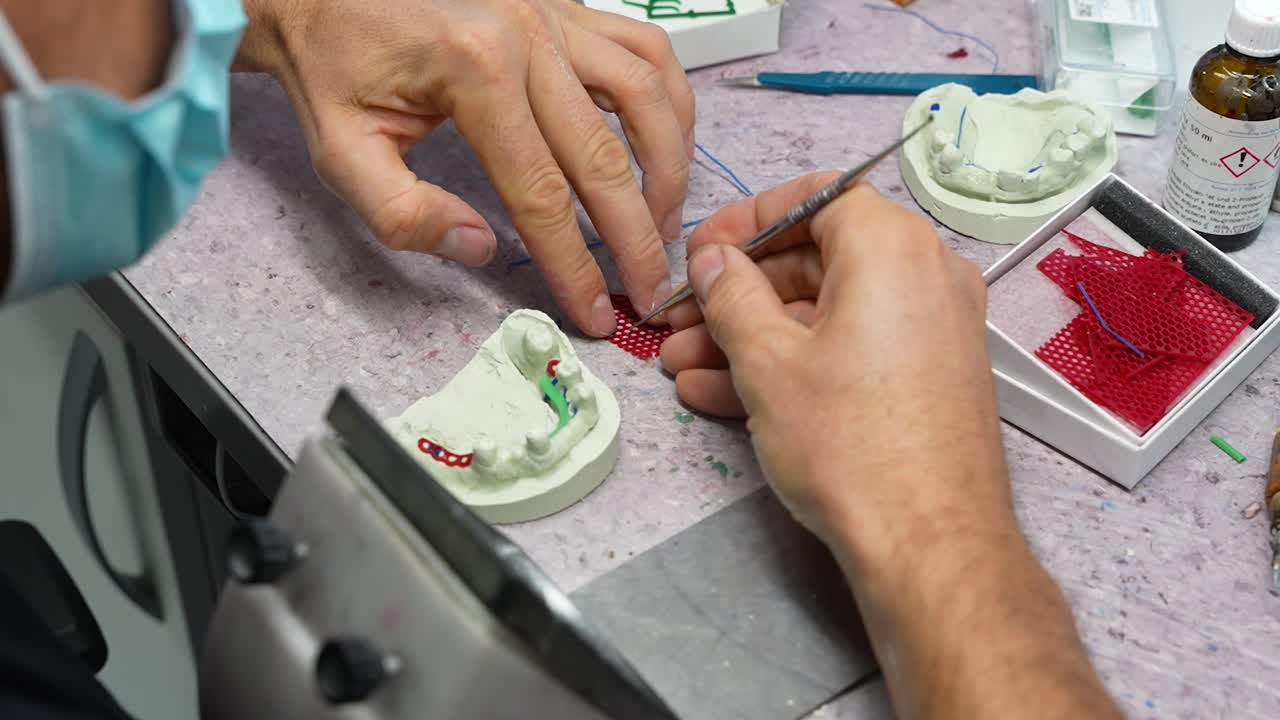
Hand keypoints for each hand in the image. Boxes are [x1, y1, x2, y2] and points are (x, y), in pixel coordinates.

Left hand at [237, 0, 693, 336]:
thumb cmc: (330, 63)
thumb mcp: (338, 149)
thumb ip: (400, 212)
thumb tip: (480, 249)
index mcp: (474, 70)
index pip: (540, 193)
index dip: (572, 263)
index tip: (594, 312)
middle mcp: (528, 35)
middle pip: (605, 155)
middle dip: (634, 236)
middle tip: (647, 291)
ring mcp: (554, 13)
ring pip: (647, 96)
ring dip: (668, 168)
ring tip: (665, 224)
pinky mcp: (565, 5)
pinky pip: (643, 49)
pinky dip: (669, 99)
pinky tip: (666, 144)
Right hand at [663, 174, 1122, 719]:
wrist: (930, 544)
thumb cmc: (853, 445)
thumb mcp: (768, 362)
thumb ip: (731, 295)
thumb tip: (715, 263)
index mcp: (892, 247)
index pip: (814, 198)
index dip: (746, 221)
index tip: (701, 252)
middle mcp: (925, 275)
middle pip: (815, 259)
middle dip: (736, 294)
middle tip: (679, 319)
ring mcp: (931, 329)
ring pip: (825, 313)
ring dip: (750, 336)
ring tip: (682, 366)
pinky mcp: (926, 376)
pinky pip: (850, 349)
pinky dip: (792, 363)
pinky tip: (722, 394)